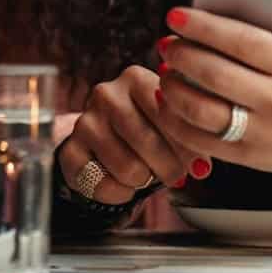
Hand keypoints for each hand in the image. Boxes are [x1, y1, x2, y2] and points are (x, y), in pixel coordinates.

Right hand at [56, 66, 210, 204]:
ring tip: (147, 175)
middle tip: (175, 176)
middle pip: (149, 143)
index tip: (197, 164)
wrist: (105, 144)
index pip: (168, 114)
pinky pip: (103, 185)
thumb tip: (201, 167)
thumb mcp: (170, 124)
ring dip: (144, 181)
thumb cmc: (147, 130)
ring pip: (129, 168)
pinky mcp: (70, 150)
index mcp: (136, 78)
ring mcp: (85, 121)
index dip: (186, 147)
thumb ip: (189, 138)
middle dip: (169, 169)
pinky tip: (125, 185)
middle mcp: (106, 94)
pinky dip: (120, 194)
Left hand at [153, 0, 271, 171]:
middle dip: (183, 56)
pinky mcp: (247, 155)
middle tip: (167, 44)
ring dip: (174, 89)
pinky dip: (176, 121)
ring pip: (203, 111)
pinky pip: (200, 141)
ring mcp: (263, 133)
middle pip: (217, 75)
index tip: (176, 16)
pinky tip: (168, 101)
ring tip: (166, 70)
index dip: (204, 27)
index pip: (243, 41)